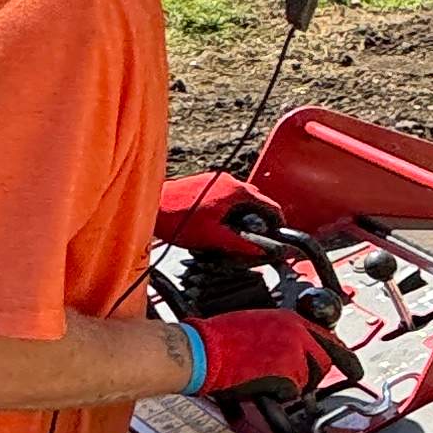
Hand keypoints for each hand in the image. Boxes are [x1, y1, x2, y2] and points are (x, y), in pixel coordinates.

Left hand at [156, 170, 279, 258]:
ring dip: (242, 213)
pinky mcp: (204, 182)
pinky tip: (219, 222)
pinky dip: (229, 207)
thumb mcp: (214, 238)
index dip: (277, 221)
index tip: (280, 232)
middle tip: (258, 236)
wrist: (151, 207)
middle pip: (254, 200)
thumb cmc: (178, 221)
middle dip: (258, 218)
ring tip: (237, 231)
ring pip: (239, 197)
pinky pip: (225, 194)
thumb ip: (241, 245)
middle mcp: (227, 180)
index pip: (268, 205)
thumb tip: (261, 252)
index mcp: (235, 191)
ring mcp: (215, 179)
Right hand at [191, 306, 348, 405]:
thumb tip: (295, 350)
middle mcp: (298, 335)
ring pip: (308, 381)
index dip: (342, 356)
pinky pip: (292, 394)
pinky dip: (279, 395)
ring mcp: (294, 356)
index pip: (329, 340)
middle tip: (292, 379)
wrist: (205, 350)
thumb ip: (286, 336)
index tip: (354, 367)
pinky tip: (261, 384)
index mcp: (291, 320)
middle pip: (324, 363)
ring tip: (265, 377)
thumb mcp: (260, 324)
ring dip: (292, 385)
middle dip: (312, 374)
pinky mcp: (286, 376)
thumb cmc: (220, 338)